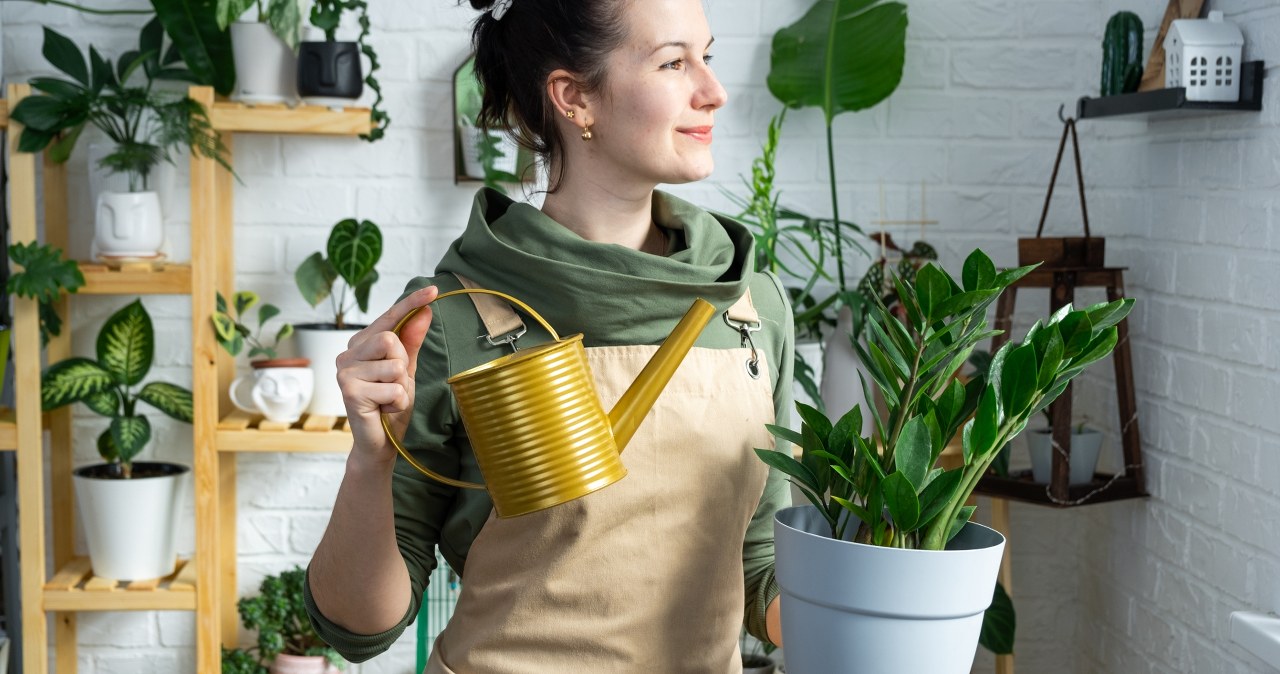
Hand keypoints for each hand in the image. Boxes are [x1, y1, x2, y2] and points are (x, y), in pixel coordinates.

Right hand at [336, 286, 438, 460]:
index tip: (434, 289)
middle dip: (402, 364)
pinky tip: (383, 410)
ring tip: (387, 399)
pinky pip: (393, 389)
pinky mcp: (349, 391)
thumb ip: (411, 342)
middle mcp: (348, 354)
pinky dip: (397, 403)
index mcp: (361, 344)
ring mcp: (345, 371)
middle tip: (393, 385)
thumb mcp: (406, 370)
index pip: (389, 318)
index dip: (410, 304)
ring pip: (394, 365)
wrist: (380, 442)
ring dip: (400, 387)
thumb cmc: (390, 404)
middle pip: (390, 339)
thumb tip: (425, 311)